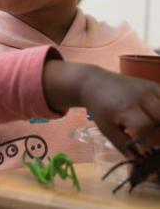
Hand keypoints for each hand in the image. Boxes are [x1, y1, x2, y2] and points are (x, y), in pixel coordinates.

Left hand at [43, 61, 159, 156]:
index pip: (146, 128)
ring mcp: (151, 89)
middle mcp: (142, 97)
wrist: (94, 83)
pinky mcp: (155, 86)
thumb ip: (124, 146)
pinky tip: (156, 119)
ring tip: (155, 130)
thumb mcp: (106, 129)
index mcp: (127, 109)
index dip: (149, 142)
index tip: (145, 149)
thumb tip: (140, 162)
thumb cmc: (99, 107)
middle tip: (153, 140)